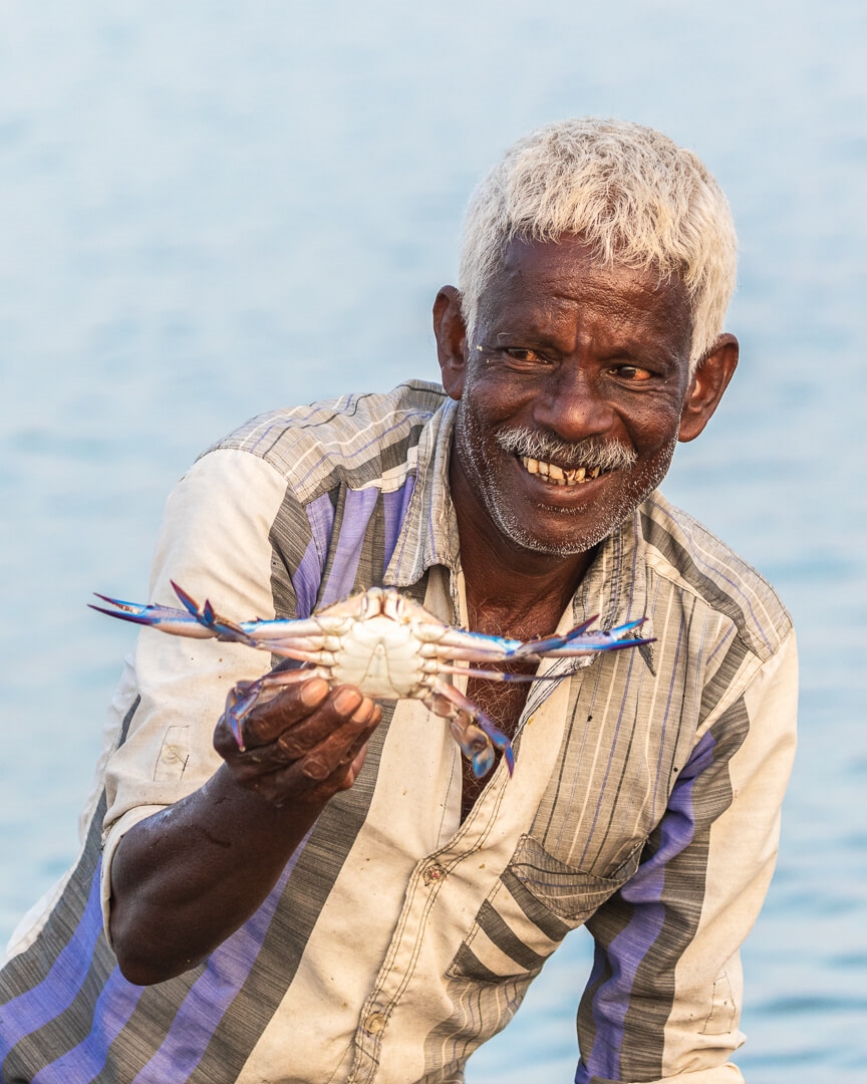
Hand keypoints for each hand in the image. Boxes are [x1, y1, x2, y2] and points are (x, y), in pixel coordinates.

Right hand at [213, 678, 381, 806]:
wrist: (268, 764)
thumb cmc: (269, 713)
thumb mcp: (266, 692)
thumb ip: (286, 674)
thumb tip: (318, 644)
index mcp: (230, 738)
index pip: (260, 725)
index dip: (290, 706)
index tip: (319, 684)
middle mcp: (250, 769)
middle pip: (290, 747)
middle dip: (325, 719)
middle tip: (351, 693)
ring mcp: (278, 788)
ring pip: (315, 767)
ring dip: (345, 734)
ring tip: (366, 706)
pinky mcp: (308, 797)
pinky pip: (336, 775)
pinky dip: (356, 745)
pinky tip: (369, 720)